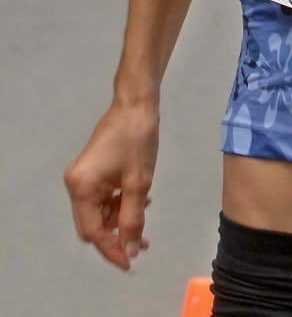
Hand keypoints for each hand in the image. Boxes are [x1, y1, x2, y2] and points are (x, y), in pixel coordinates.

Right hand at [63, 100, 158, 270]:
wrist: (136, 103)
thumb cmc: (137, 139)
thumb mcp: (138, 183)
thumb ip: (133, 219)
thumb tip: (130, 249)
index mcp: (81, 188)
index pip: (92, 231)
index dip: (111, 248)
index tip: (131, 259)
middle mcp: (76, 183)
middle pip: (92, 223)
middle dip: (116, 234)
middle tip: (142, 242)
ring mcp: (82, 175)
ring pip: (98, 210)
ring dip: (119, 218)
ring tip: (145, 219)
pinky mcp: (92, 169)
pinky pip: (102, 196)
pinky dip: (118, 202)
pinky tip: (139, 200)